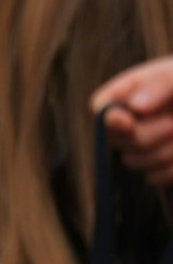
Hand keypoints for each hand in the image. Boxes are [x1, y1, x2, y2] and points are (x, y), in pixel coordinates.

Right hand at [94, 56, 172, 187]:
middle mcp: (129, 122)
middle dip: (145, 136)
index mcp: (128, 93)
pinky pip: (157, 177)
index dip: (108, 119)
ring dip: (163, 153)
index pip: (100, 109)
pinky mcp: (161, 167)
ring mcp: (144, 147)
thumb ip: (159, 86)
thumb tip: (136, 108)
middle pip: (115, 140)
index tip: (128, 122)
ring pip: (134, 162)